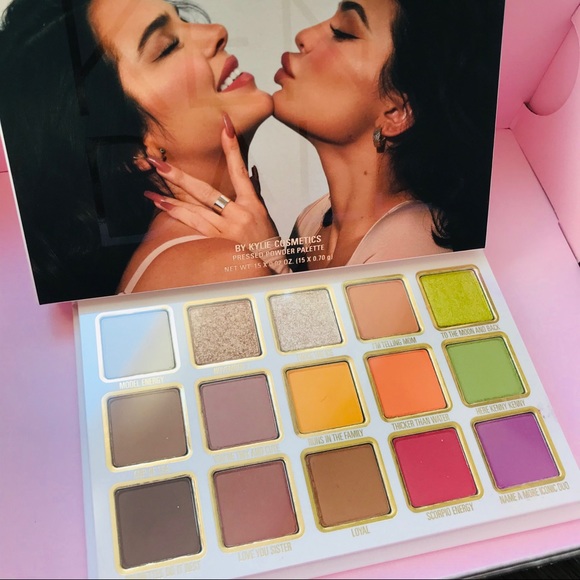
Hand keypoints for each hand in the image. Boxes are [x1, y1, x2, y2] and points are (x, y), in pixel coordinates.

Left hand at [145, 115, 277, 246]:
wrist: (273, 269)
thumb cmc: (267, 244)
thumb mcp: (264, 215)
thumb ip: (254, 191)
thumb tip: (250, 169)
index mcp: (252, 204)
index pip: (240, 171)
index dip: (232, 148)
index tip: (224, 126)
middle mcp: (239, 214)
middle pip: (206, 191)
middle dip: (180, 177)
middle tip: (158, 164)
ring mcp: (228, 230)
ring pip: (195, 210)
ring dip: (171, 200)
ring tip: (150, 192)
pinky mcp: (221, 244)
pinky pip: (195, 227)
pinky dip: (179, 216)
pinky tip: (164, 208)